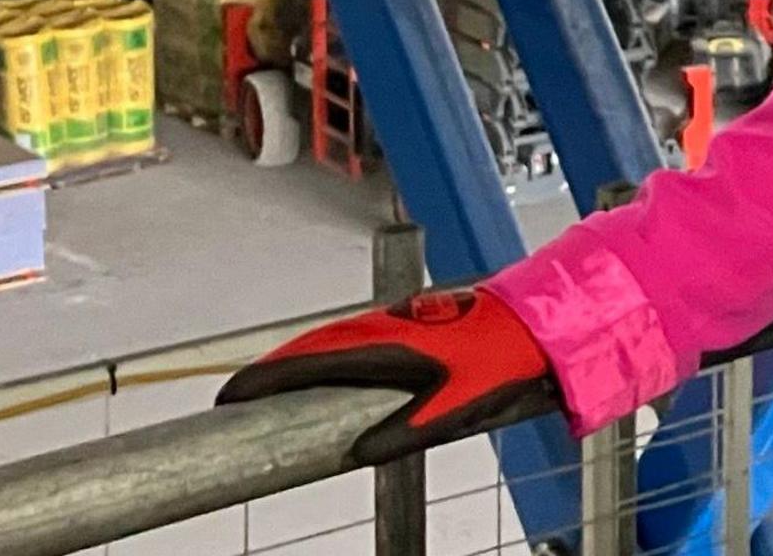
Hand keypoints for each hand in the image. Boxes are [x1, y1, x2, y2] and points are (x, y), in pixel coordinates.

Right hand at [217, 287, 560, 464]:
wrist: (540, 318)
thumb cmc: (503, 358)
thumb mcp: (458, 405)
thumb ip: (408, 431)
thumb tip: (360, 453)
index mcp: (389, 345)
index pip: (312, 359)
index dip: (268, 375)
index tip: (232, 394)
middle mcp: (387, 326)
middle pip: (315, 346)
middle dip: (273, 368)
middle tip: (238, 393)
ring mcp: (398, 320)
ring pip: (335, 339)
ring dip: (299, 358)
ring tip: (270, 384)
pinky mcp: (411, 323)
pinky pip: (356, 336)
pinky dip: (327, 350)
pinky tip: (326, 367)